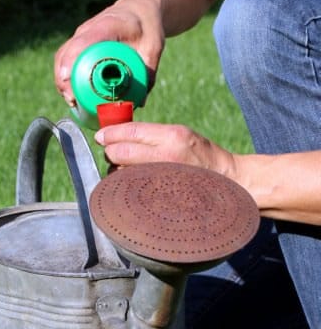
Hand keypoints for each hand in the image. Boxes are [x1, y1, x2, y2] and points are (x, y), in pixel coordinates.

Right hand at [54, 0, 164, 105]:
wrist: (140, 8)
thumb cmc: (147, 25)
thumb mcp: (154, 47)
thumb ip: (149, 72)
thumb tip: (140, 101)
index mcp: (107, 26)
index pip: (83, 42)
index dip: (71, 62)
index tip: (68, 81)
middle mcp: (89, 29)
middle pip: (67, 53)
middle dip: (64, 78)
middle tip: (72, 101)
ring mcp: (82, 36)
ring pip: (63, 57)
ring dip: (63, 80)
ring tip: (72, 101)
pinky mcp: (80, 43)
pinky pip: (67, 60)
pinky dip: (67, 76)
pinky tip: (72, 93)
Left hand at [94, 122, 237, 179]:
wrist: (228, 181)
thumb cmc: (202, 157)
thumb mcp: (181, 134)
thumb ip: (152, 135)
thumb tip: (118, 136)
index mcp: (172, 136)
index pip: (130, 132)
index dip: (110, 134)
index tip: (101, 136)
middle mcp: (165, 156)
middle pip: (120, 153)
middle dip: (111, 152)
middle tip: (113, 153)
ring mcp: (162, 178)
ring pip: (122, 173)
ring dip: (118, 171)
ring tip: (130, 170)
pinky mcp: (160, 197)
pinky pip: (132, 190)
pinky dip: (127, 186)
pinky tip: (135, 185)